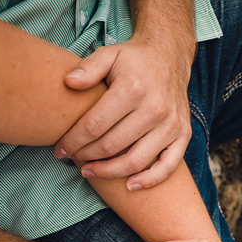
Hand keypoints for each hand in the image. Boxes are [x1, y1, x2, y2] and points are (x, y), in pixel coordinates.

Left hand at [55, 39, 192, 189]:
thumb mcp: (109, 55)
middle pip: (110, 147)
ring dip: (108, 172)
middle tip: (72, 158)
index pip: (94, 126)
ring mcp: (170, 124)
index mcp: (132, 89)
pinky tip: (129, 186)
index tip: (59, 149)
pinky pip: (167, 166)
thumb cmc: (133, 59)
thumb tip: (68, 83)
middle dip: (85, 157)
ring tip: (89, 171)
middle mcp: (154, 108)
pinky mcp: (182, 134)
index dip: (72, 141)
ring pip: (134, 162)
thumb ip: (87, 68)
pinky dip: (149, 180)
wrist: (170, 54)